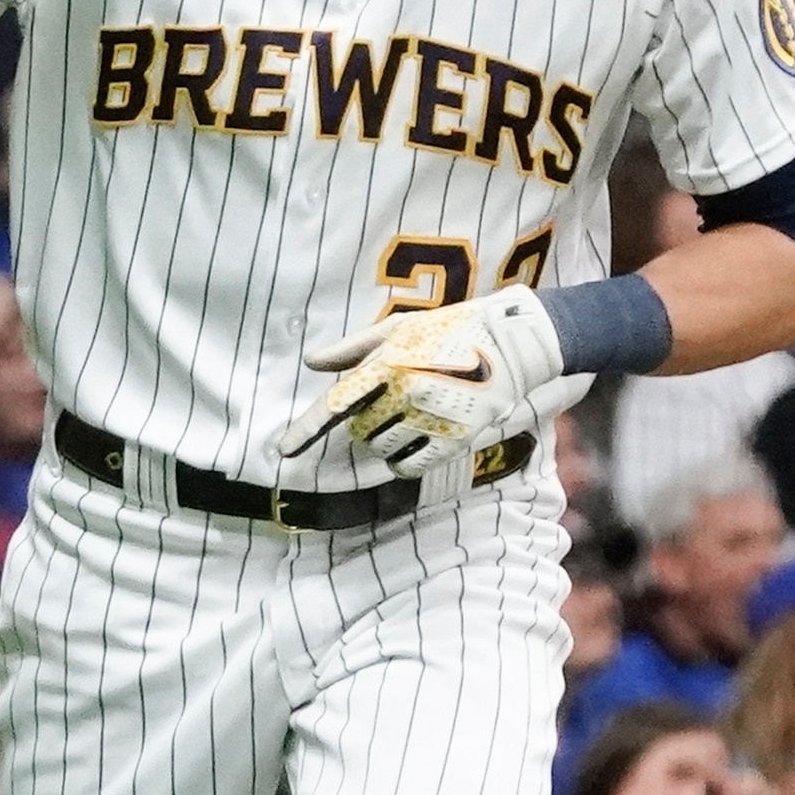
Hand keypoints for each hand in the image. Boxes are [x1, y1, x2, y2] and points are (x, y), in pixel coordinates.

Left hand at [289, 287, 562, 479]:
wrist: (512, 344)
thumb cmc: (450, 330)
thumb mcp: (400, 327)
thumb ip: (353, 349)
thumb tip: (312, 362)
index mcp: (388, 363)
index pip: (335, 403)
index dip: (305, 430)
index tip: (282, 451)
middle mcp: (405, 393)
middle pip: (359, 431)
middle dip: (366, 421)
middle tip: (392, 402)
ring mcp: (430, 418)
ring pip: (381, 449)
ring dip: (385, 440)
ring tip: (411, 414)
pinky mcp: (453, 440)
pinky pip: (408, 467)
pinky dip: (404, 460)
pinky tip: (418, 439)